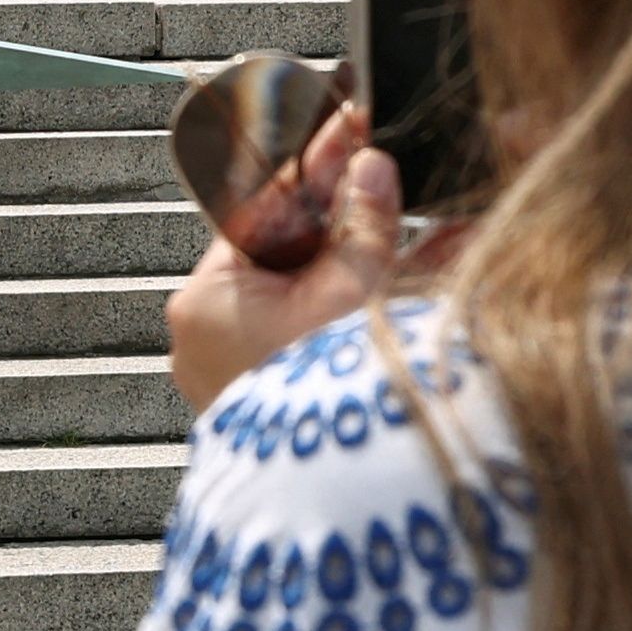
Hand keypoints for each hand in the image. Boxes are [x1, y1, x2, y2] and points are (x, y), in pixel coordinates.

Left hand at [165, 105, 405, 411]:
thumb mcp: (353, 294)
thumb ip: (362, 226)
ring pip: (315, 290)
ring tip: (424, 226)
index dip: (314, 166)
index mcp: (208, 300)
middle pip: (291, 248)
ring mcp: (248, 367)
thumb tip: (369, 170)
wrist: (345, 501)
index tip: (346, 130)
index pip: (262, 209)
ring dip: (368, 258)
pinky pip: (326, 330)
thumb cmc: (328, 405)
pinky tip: (421, 276)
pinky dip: (366, 306)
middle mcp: (215, 333)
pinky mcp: (285, 392)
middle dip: (348, 213)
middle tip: (386, 168)